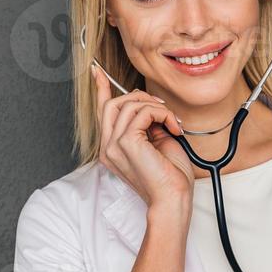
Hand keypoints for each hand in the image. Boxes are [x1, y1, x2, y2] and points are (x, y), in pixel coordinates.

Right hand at [92, 64, 193, 207]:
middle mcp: (108, 147)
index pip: (103, 113)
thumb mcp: (157, 145)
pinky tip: (172, 127)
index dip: (101, 89)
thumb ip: (148, 126)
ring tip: (172, 122)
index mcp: (113, 149)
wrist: (173, 200)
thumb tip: (150, 107)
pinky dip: (162, 114)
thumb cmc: (170, 179)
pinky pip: (142, 112)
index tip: (98, 71)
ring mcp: (114, 145)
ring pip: (129, 104)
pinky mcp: (126, 143)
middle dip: (139, 97)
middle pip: (113, 103)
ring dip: (156, 107)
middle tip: (162, 108)